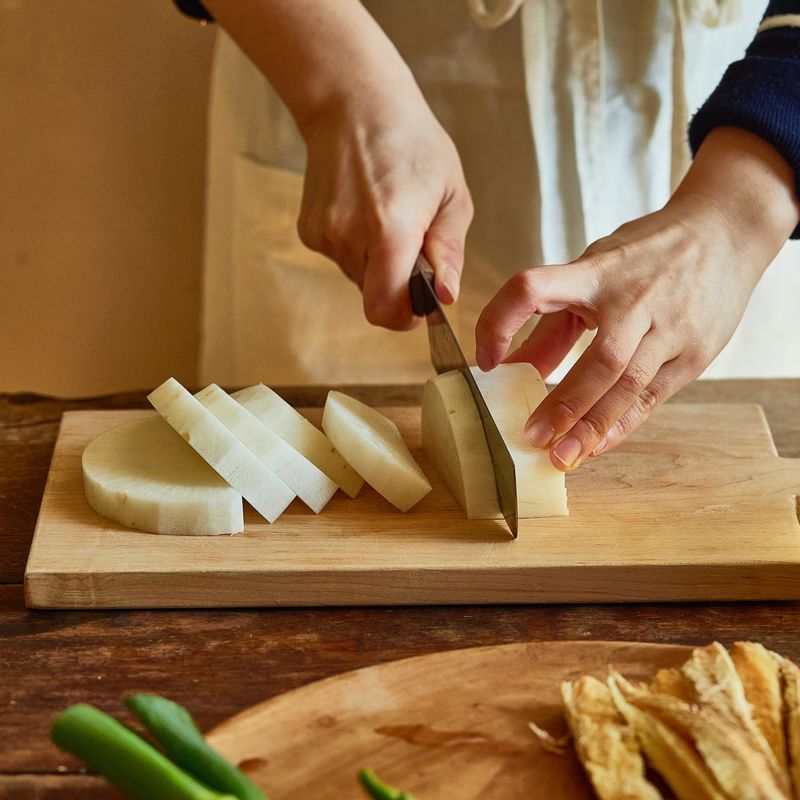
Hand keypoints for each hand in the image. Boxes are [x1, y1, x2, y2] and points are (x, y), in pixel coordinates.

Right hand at [297, 94, 472, 329]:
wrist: (353, 105)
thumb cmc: (412, 142)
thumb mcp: (452, 194)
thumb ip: (449, 252)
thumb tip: (446, 297)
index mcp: (390, 228)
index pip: (385, 309)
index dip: (404, 316)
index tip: (420, 302)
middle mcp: (349, 236)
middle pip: (374, 297)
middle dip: (398, 283)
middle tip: (412, 242)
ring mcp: (323, 235)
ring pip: (359, 280)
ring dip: (379, 264)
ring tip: (387, 217)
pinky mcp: (309, 232)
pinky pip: (342, 260)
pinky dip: (358, 249)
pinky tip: (365, 211)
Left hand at [475, 128, 799, 470]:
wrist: (727, 231)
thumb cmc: (648, 253)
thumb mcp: (594, 270)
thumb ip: (554, 322)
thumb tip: (514, 370)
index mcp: (596, 272)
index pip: (532, 288)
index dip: (500, 322)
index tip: (486, 360)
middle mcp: (635, 301)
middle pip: (599, 359)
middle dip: (563, 403)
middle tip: (531, 437)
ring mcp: (671, 328)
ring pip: (629, 385)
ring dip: (592, 426)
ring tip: (562, 457)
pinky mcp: (696, 353)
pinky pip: (653, 397)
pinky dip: (622, 424)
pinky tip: (596, 446)